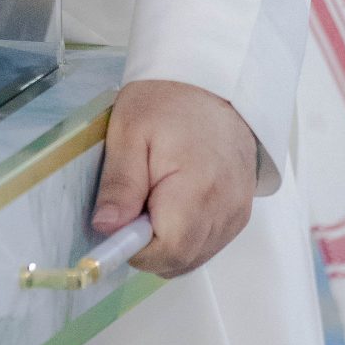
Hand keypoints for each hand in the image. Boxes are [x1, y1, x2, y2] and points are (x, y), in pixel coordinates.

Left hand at [91, 79, 258, 278]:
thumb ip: (119, 185)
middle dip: (147, 246)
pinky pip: (207, 244)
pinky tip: (172, 202)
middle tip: (133, 204)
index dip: (133, 246)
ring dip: (165, 242)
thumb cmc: (168, 101)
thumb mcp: (129, 132)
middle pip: (179, 261)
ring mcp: (236, 215)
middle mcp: (224, 211)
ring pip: (192, 257)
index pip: (165, 253)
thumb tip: (105, 228)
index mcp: (196, 191)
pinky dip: (184, 235)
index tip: (118, 220)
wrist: (213, 83)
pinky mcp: (239, 213)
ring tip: (153, 197)